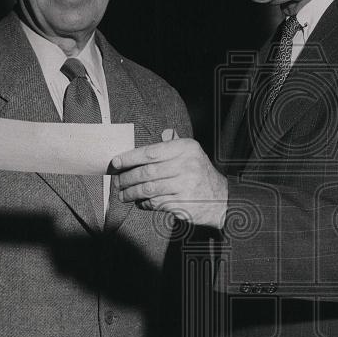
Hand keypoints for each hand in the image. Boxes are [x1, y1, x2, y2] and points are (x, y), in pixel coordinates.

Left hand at [111, 132, 227, 228]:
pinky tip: (139, 203)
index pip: (150, 152)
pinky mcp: (182, 203)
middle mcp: (187, 165)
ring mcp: (185, 185)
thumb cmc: (202, 175)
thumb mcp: (193, 154)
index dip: (129, 158)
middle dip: (127, 178)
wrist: (222, 199)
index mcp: (186, 149)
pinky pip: (156, 203)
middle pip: (146, 172)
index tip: (116, 163)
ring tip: (123, 194)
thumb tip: (164, 132)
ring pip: (148, 189)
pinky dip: (144, 203)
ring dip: (131, 193)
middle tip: (117, 182)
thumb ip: (176, 144)